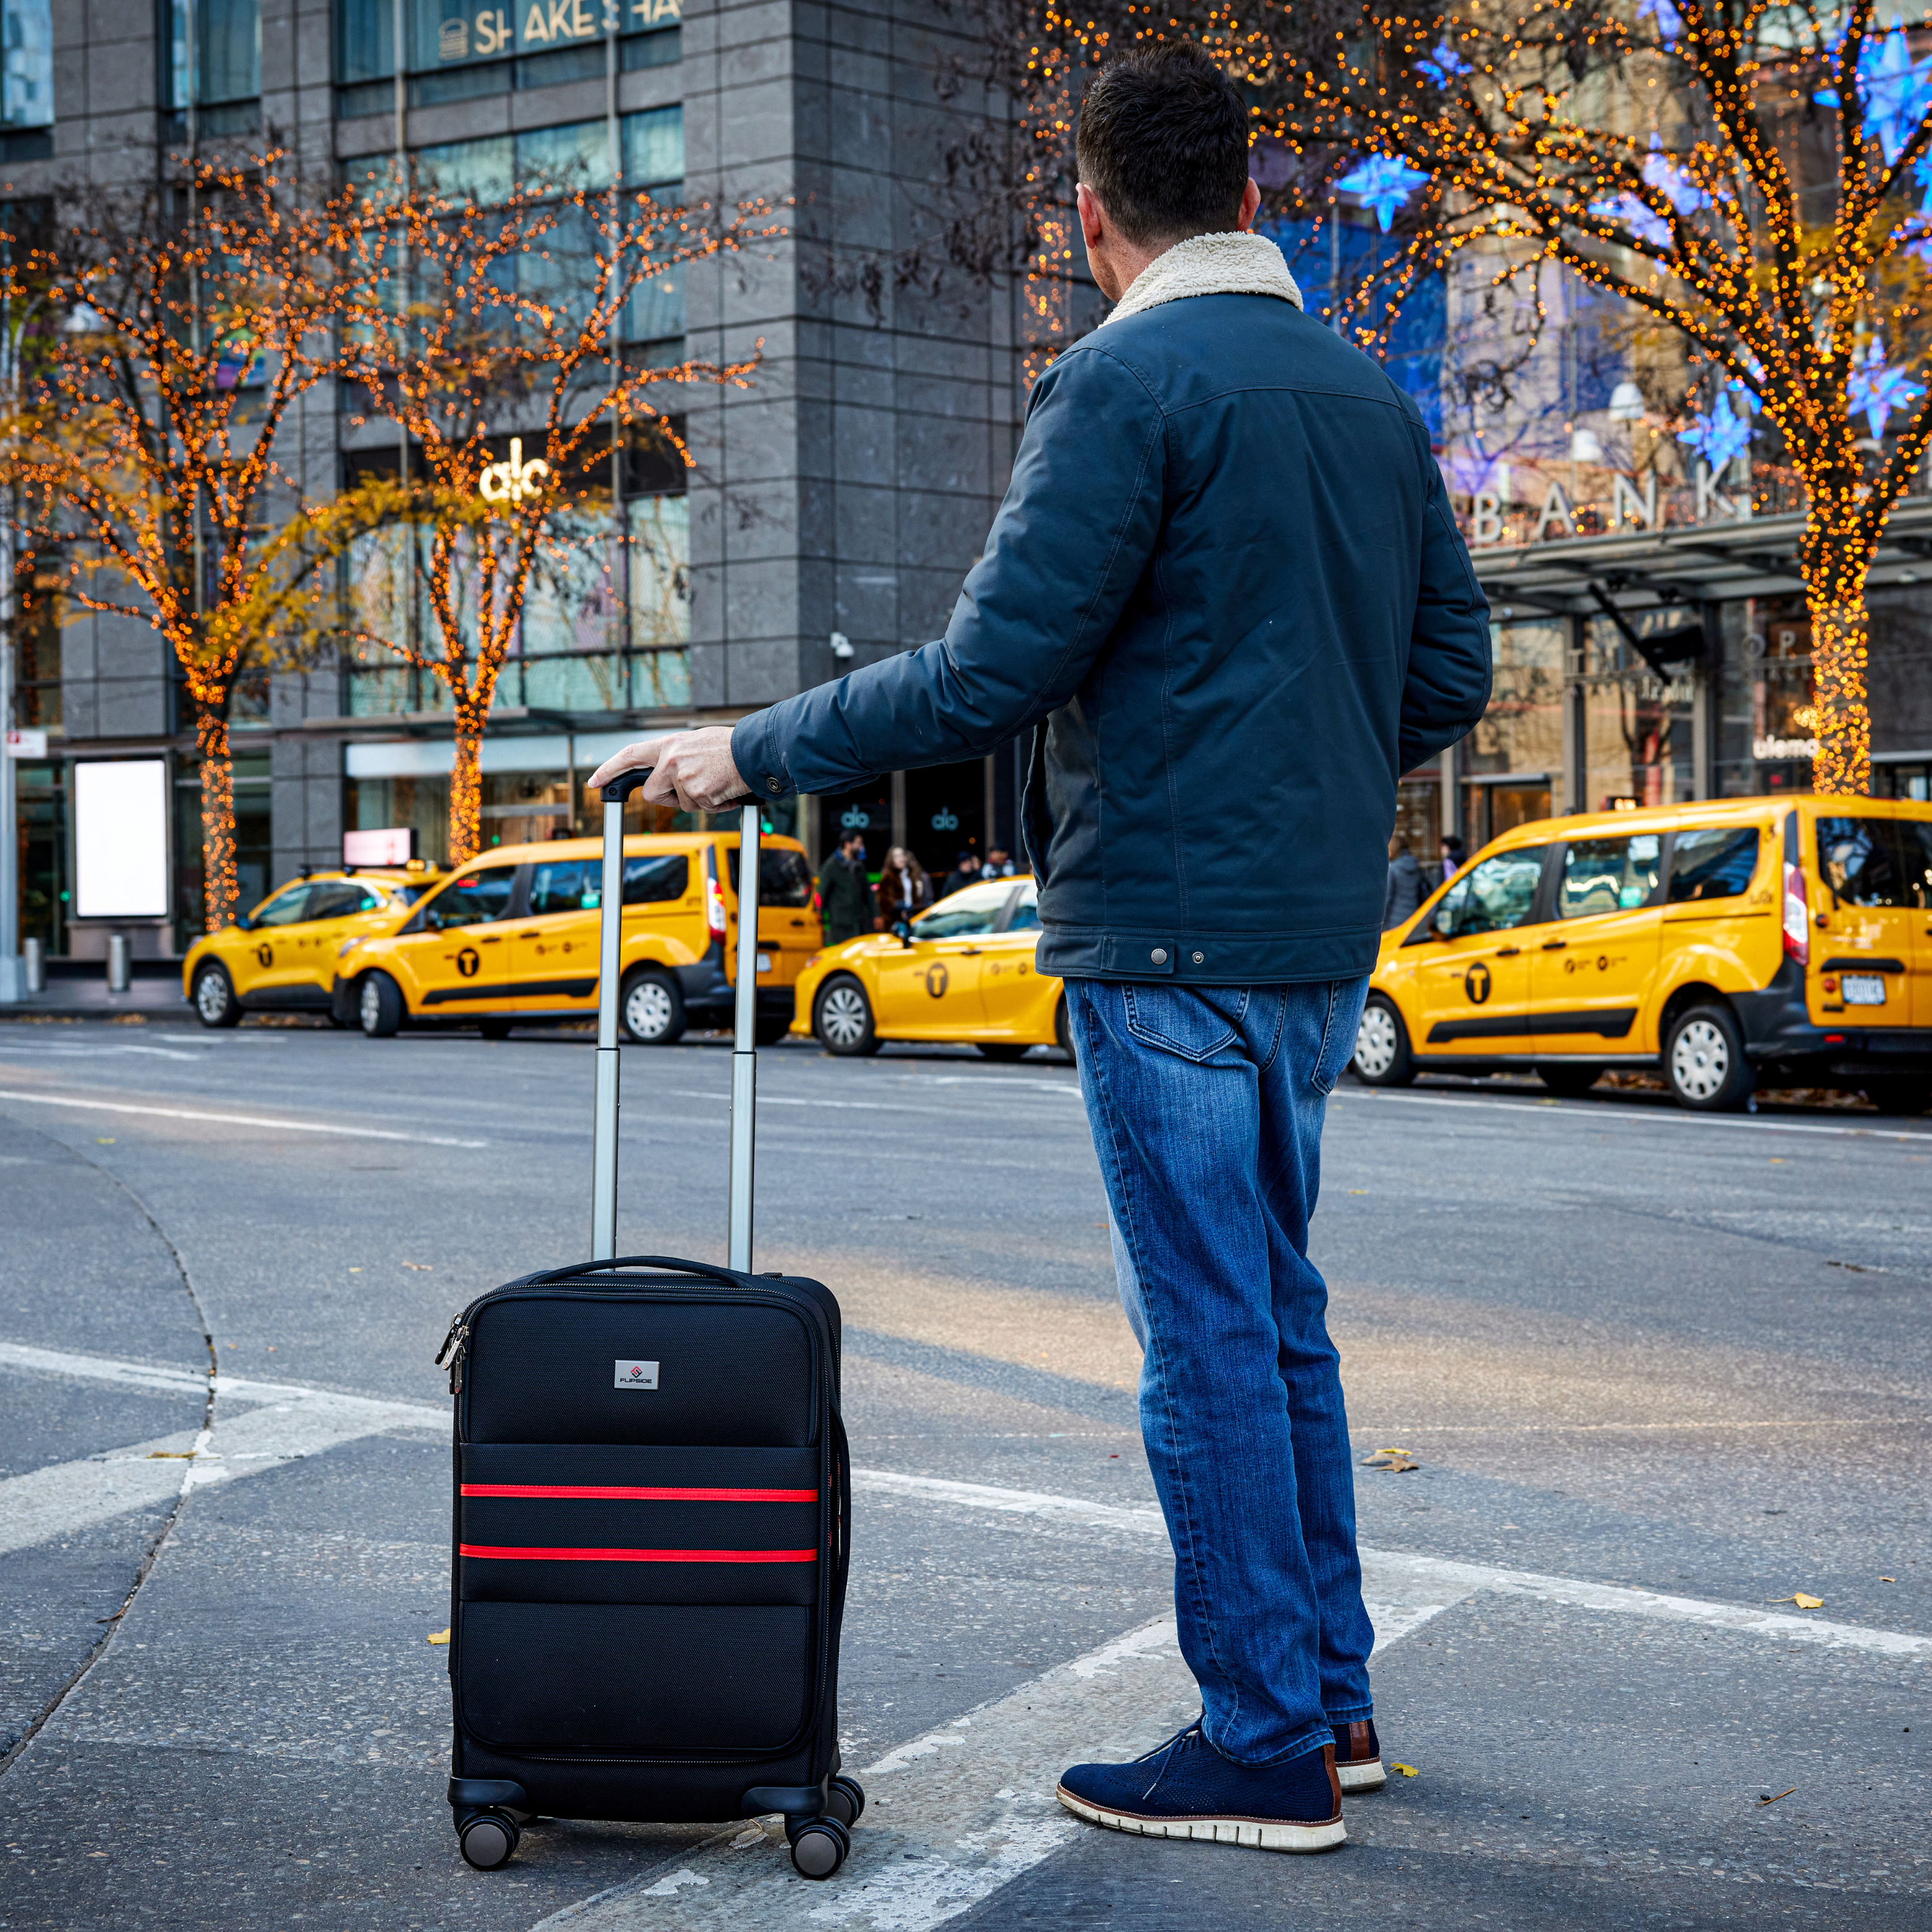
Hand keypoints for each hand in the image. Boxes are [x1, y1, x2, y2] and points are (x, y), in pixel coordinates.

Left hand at [587, 728, 747, 811]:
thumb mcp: (694, 743)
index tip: (595, 781)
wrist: (753, 751)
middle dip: (669, 798)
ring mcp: (682, 777)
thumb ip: (675, 756)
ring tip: (716, 783)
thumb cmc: (729, 747)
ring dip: (698, 800)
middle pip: (653, 794)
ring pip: (681, 804)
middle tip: (691, 790)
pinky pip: (701, 809)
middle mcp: (671, 760)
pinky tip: (725, 790)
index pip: (629, 756)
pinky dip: (715, 805)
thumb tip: (666, 774)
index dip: (609, 769)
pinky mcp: (697, 793)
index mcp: (668, 745)